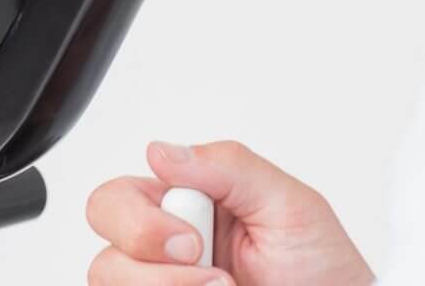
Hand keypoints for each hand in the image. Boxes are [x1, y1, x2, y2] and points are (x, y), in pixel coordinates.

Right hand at [85, 141, 375, 285]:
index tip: (194, 242)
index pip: (115, 198)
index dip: (143, 221)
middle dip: (144, 255)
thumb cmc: (321, 267)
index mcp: (184, 203)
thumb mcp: (289, 204)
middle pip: (103, 245)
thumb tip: (161, 150)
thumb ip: (227, 166)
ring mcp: (162, 283)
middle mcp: (164, 247)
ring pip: (107, 280)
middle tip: (206, 271)